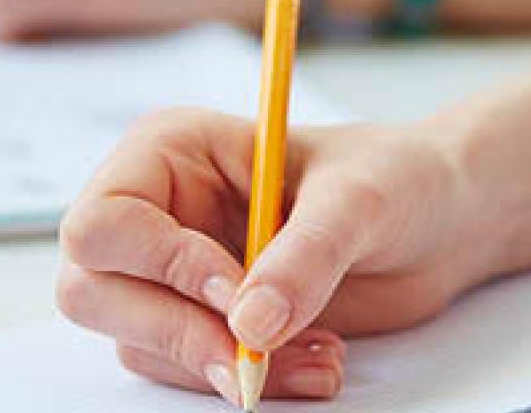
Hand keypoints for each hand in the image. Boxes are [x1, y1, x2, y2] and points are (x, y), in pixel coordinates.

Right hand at [56, 109, 495, 404]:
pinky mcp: (202, 319)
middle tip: (250, 355)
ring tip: (316, 351)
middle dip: (174, 331)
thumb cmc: (396, 178)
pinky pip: (187, 368)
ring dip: (222, 363)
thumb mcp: (359, 201)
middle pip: (90, 289)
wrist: (440, 224)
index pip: (103, 220)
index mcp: (169, 151)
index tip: (233, 291)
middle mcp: (156, 209)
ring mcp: (172, 270)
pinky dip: (248, 378)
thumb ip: (304, 255)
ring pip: (138, 341)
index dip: (159, 265)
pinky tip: (315, 359)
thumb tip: (250, 323)